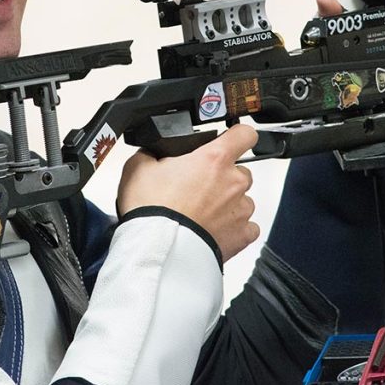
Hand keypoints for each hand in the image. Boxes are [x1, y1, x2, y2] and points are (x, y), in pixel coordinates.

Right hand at [117, 124, 259, 262]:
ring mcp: (240, 210)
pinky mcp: (241, 236)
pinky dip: (234, 228)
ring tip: (200, 214)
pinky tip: (213, 230)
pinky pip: (247, 227)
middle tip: (197, 187)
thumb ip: (152, 153)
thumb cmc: (151, 210)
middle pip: (240, 171)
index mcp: (213, 159)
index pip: (244, 134)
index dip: (237, 135)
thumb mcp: (138, 167)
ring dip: (227, 203)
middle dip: (223, 176)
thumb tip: (152, 153)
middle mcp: (233, 182)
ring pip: (242, 200)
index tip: (229, 140)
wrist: (157, 250)